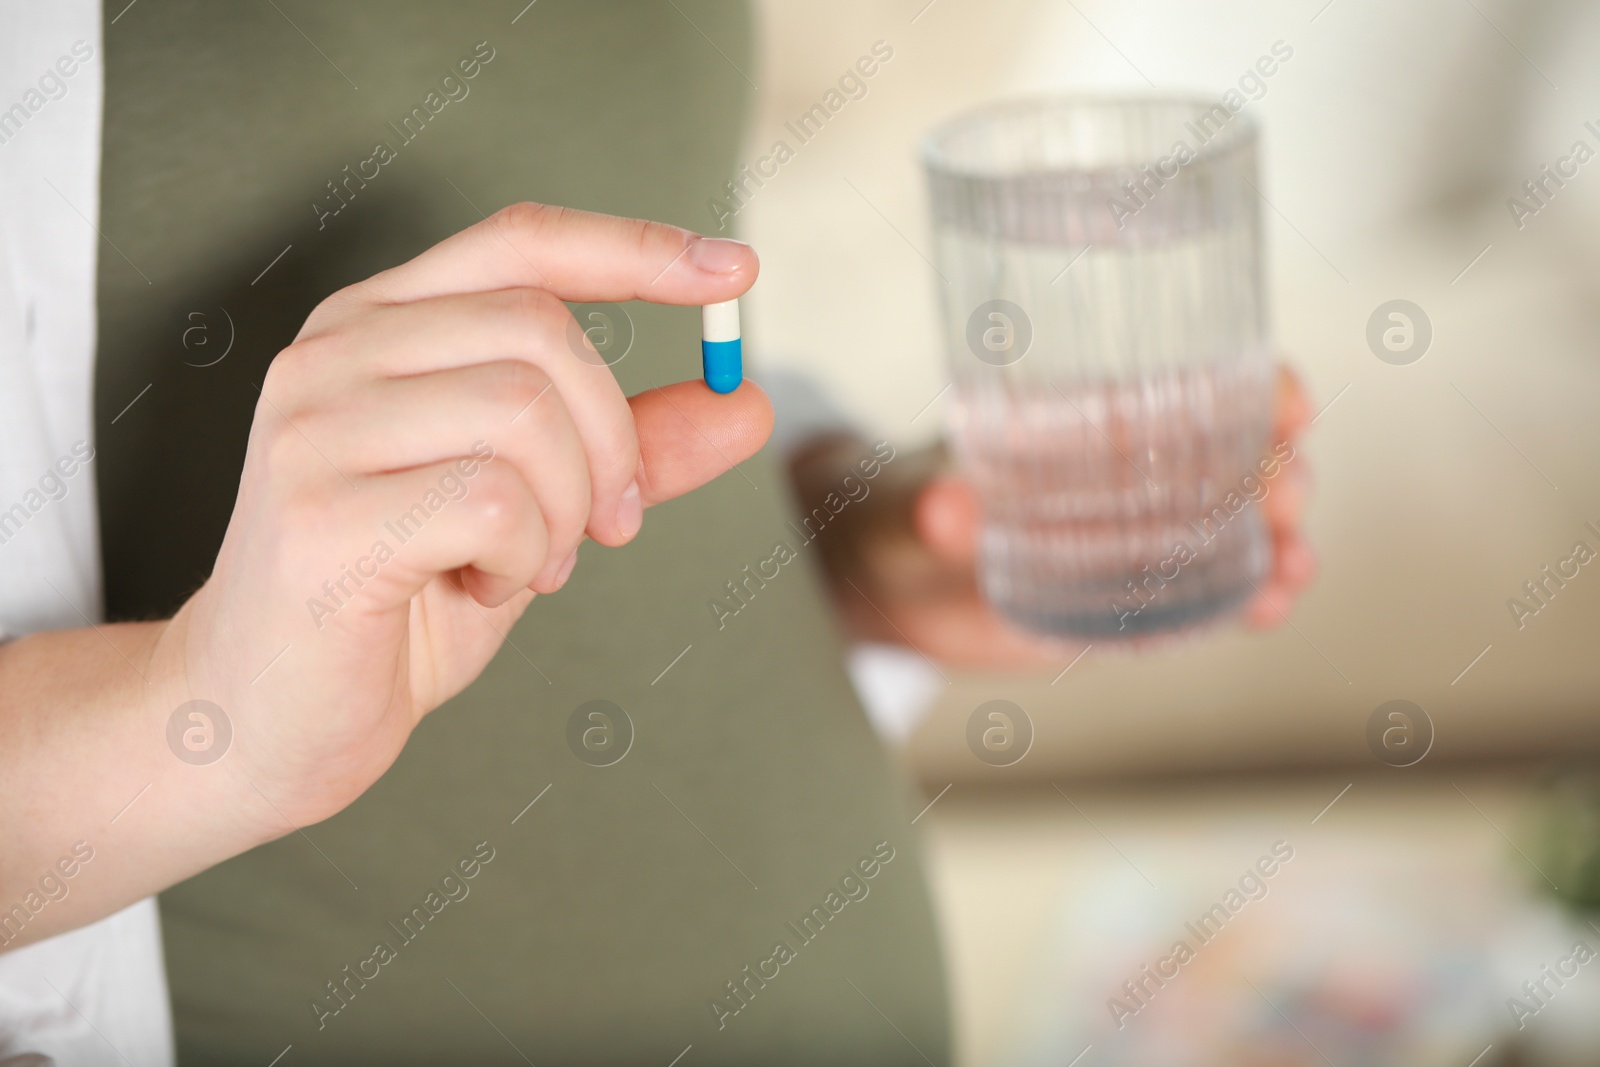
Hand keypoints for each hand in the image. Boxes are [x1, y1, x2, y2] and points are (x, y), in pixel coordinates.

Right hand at [1, 203, 771, 950]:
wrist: (271, 719)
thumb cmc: (399, 602)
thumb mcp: (535, 510)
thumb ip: (629, 449)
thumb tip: (746, 402)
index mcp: (382, 325)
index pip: (522, 243)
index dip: (636, 249)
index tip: (735, 273)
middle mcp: (335, 350)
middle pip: (542, 331)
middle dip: (612, 441)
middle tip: (606, 527)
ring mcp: (315, 424)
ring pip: (523, 410)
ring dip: (565, 511)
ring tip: (525, 567)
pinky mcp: (318, 511)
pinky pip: (493, 500)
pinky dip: (524, 559)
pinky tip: (478, 589)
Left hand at [798, 366, 1313, 668]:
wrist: (893, 581)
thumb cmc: (902, 510)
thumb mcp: (913, 506)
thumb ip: (932, 509)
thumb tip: (941, 507)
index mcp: (1095, 421)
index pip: (1199, 385)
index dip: (1259, 387)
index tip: (1289, 403)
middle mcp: (1134, 472)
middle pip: (1242, 457)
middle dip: (1281, 473)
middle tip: (1285, 500)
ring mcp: (1143, 537)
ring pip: (1241, 530)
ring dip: (1281, 543)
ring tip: (1291, 569)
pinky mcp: (1136, 599)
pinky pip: (1211, 597)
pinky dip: (1250, 601)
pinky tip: (1271, 608)